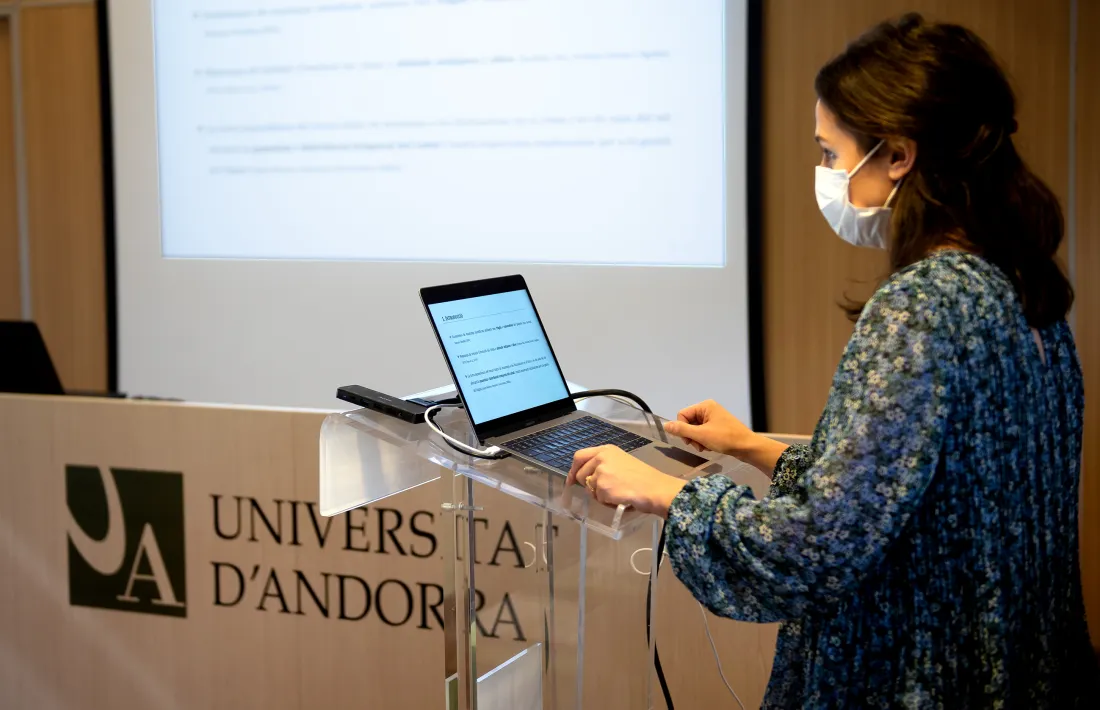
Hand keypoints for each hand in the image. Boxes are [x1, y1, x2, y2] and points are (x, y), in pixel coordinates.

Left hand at [566, 445, 686, 517]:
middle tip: (603, 491)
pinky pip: (598, 499)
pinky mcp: (601, 487)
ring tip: (618, 493)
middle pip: (580, 474)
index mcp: (606, 450)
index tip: (570, 480)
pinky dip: (607, 502)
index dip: (573, 469)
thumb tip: (588, 477)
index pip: (579, 456)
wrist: (654, 488)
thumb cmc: (643, 478)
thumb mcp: (622, 462)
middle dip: (587, 485)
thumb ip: (604, 465)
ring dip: (600, 495)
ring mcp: (600, 472)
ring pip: (589, 489)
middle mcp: (600, 458)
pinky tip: (620, 498)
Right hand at [663, 399, 754, 455]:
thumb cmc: (725, 438)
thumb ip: (682, 430)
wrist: (747, 447)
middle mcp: (708, 409)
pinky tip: (710, 447)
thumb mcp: (702, 435)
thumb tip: (665, 425)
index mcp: (705, 406)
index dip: (683, 429)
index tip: (689, 441)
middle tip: (699, 446)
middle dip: (691, 436)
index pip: (682, 415)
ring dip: (697, 440)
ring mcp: (713, 418)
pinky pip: (703, 432)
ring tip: (705, 447)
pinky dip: (704, 441)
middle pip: (688, 422)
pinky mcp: (717, 427)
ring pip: (695, 429)